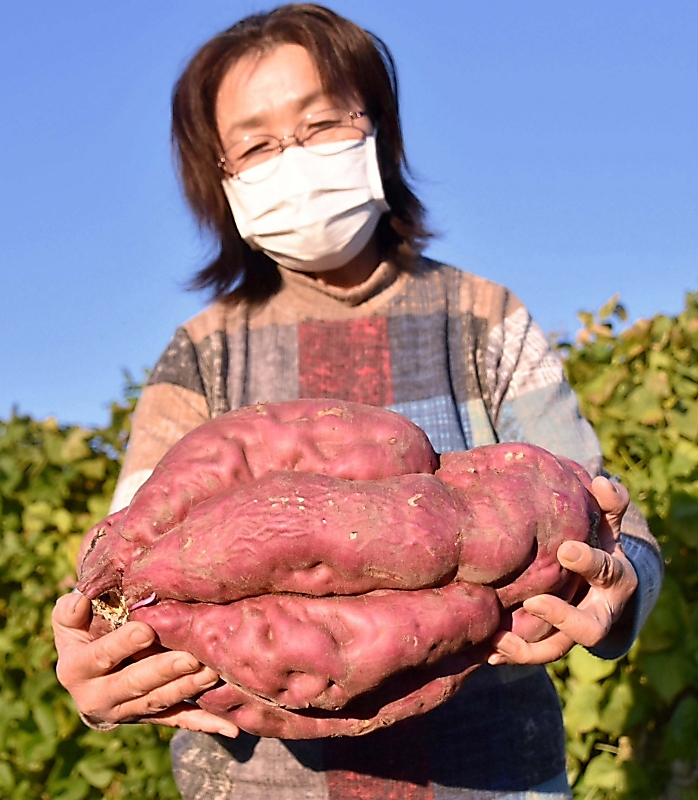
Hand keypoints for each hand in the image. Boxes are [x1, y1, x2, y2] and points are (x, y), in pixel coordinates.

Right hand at [52, 592, 238, 735]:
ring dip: (187, 689)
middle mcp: (99, 697)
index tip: (146, 630)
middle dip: (164, 670)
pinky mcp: (151, 717)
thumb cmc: (82, 632)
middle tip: (190, 657)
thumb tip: (81, 600)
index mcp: (77, 670)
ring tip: (211, 673)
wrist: (87, 674)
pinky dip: (205, 723)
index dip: (122, 645)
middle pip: (134, 684)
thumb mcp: (69, 621)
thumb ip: (70, 611)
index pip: (99, 657)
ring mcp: (127, 711)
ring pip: (160, 701)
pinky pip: (179, 720)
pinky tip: (230, 727)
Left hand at [488, 475, 637, 665]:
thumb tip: (601, 481)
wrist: (598, 580)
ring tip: (500, 639)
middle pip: (590, 627)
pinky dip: (512, 653)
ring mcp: (575, 632)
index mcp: (616, 579)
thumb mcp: (607, 521)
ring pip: (558, 649)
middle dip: (563, 617)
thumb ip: (609, 502)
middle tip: (534, 602)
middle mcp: (599, 611)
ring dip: (530, 648)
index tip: (566, 549)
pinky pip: (534, 655)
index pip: (609, 573)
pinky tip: (487, 650)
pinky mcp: (553, 642)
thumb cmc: (597, 540)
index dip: (590, 563)